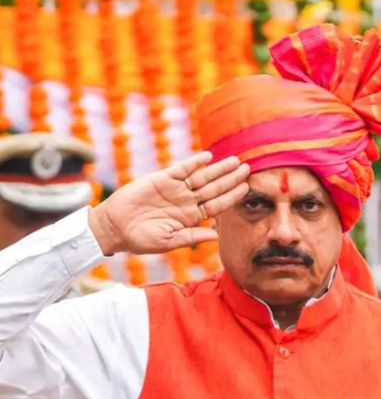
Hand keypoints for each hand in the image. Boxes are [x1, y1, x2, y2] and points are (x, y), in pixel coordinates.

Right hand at [89, 152, 249, 254]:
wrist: (114, 228)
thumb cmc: (140, 239)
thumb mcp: (168, 241)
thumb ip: (192, 236)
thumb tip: (217, 235)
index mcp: (191, 217)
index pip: (217, 205)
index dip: (232, 196)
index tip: (247, 188)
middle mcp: (187, 202)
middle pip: (214, 188)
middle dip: (231, 179)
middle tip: (248, 168)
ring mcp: (176, 190)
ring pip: (202, 177)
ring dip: (218, 169)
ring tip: (235, 161)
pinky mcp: (162, 179)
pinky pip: (182, 169)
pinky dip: (194, 163)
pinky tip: (208, 157)